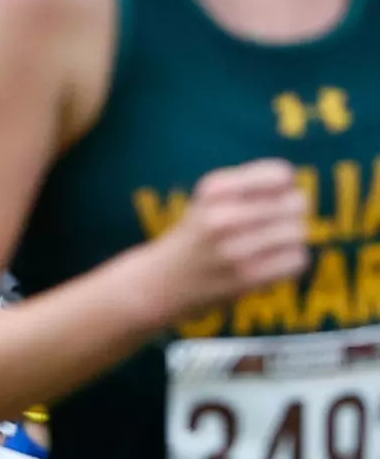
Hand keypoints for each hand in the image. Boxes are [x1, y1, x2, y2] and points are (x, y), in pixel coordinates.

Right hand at [139, 159, 308, 324]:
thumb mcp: (211, 199)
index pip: (280, 175)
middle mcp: (221, 216)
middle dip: (289, 213)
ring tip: (268, 245)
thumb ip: (253, 185)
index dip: (283, 186)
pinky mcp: (246, 277)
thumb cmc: (195, 236)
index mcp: (213, 189)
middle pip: (295, 203)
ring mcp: (233, 248)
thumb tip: (300, 195)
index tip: (270, 197)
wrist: (158, 283)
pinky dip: (289, 261)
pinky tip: (269, 263)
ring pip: (297, 231)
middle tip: (270, 225)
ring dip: (289, 240)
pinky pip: (297, 259)